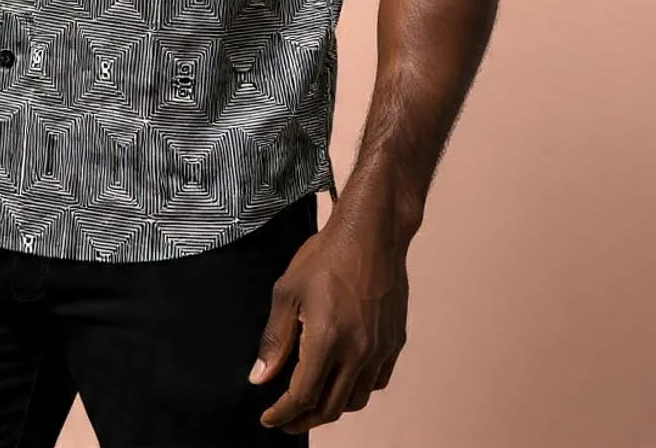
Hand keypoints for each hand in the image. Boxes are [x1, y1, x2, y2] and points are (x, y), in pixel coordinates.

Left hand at [249, 204, 408, 433]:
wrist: (372, 234)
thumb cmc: (326, 256)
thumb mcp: (287, 292)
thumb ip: (274, 340)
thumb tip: (260, 379)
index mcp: (327, 340)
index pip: (302, 396)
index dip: (283, 413)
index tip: (269, 419)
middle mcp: (358, 352)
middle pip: (330, 407)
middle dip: (304, 420)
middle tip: (286, 421)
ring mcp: (380, 350)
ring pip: (356, 399)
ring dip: (331, 408)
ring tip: (311, 403)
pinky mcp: (394, 342)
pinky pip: (376, 382)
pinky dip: (357, 390)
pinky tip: (342, 380)